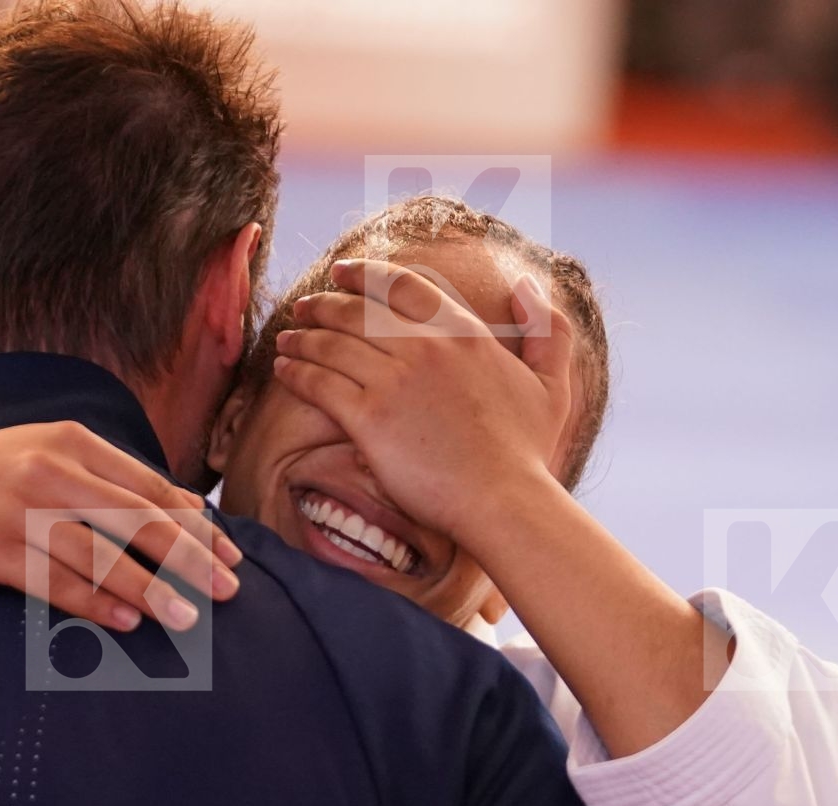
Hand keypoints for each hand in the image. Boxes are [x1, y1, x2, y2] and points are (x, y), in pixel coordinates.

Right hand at [0, 422, 240, 631]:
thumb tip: (193, 510)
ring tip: (186, 618)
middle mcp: (52, 471)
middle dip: (188, 559)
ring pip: (98, 553)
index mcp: (76, 444)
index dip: (197, 529)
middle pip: (135, 519)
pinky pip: (52, 580)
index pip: (152, 490)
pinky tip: (125, 621)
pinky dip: (92, 602)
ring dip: (148, 588)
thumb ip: (122, 480)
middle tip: (227, 592)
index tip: (232, 560)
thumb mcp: (59, 457)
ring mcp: (19, 510)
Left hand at [272, 258, 573, 543]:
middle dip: (325, 303)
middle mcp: (425, 347)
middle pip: (358, 310)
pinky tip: (284, 370)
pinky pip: (319, 383)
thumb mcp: (552, 385)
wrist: (503, 501)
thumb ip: (549, 330)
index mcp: (463, 333)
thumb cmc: (527, 453)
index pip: (402, 285)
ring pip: (331, 342)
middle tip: (305, 306)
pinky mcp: (368, 419)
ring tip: (287, 339)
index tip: (343, 273)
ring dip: (303, 336)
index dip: (365, 274)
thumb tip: (527, 285)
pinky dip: (296, 372)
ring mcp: (393, 380)